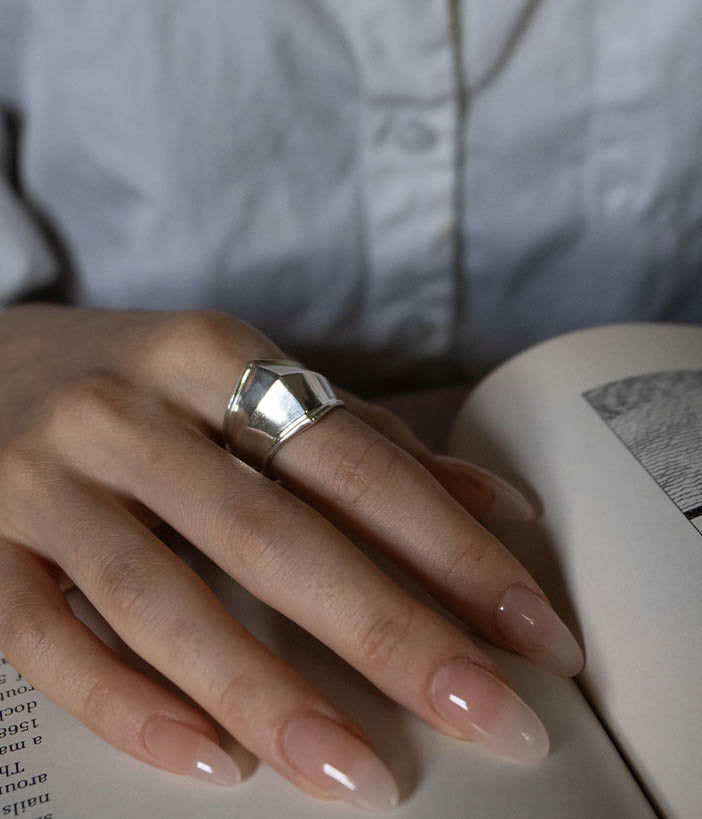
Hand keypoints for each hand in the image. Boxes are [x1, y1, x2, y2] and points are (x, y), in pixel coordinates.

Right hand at [0, 304, 582, 810]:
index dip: (451, 547)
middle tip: (491, 719)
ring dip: (266, 692)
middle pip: (272, 534)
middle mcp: (126, 412)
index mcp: (211, 358)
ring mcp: (43, 482)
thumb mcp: (244, 383)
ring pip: (162, 599)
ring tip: (360, 777)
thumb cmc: (140, 385)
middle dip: (389, 634)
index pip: (353, 461)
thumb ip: (361, 442)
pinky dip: (130, 707)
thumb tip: (496, 507)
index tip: (534, 630)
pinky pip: (52, 639)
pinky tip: (211, 763)